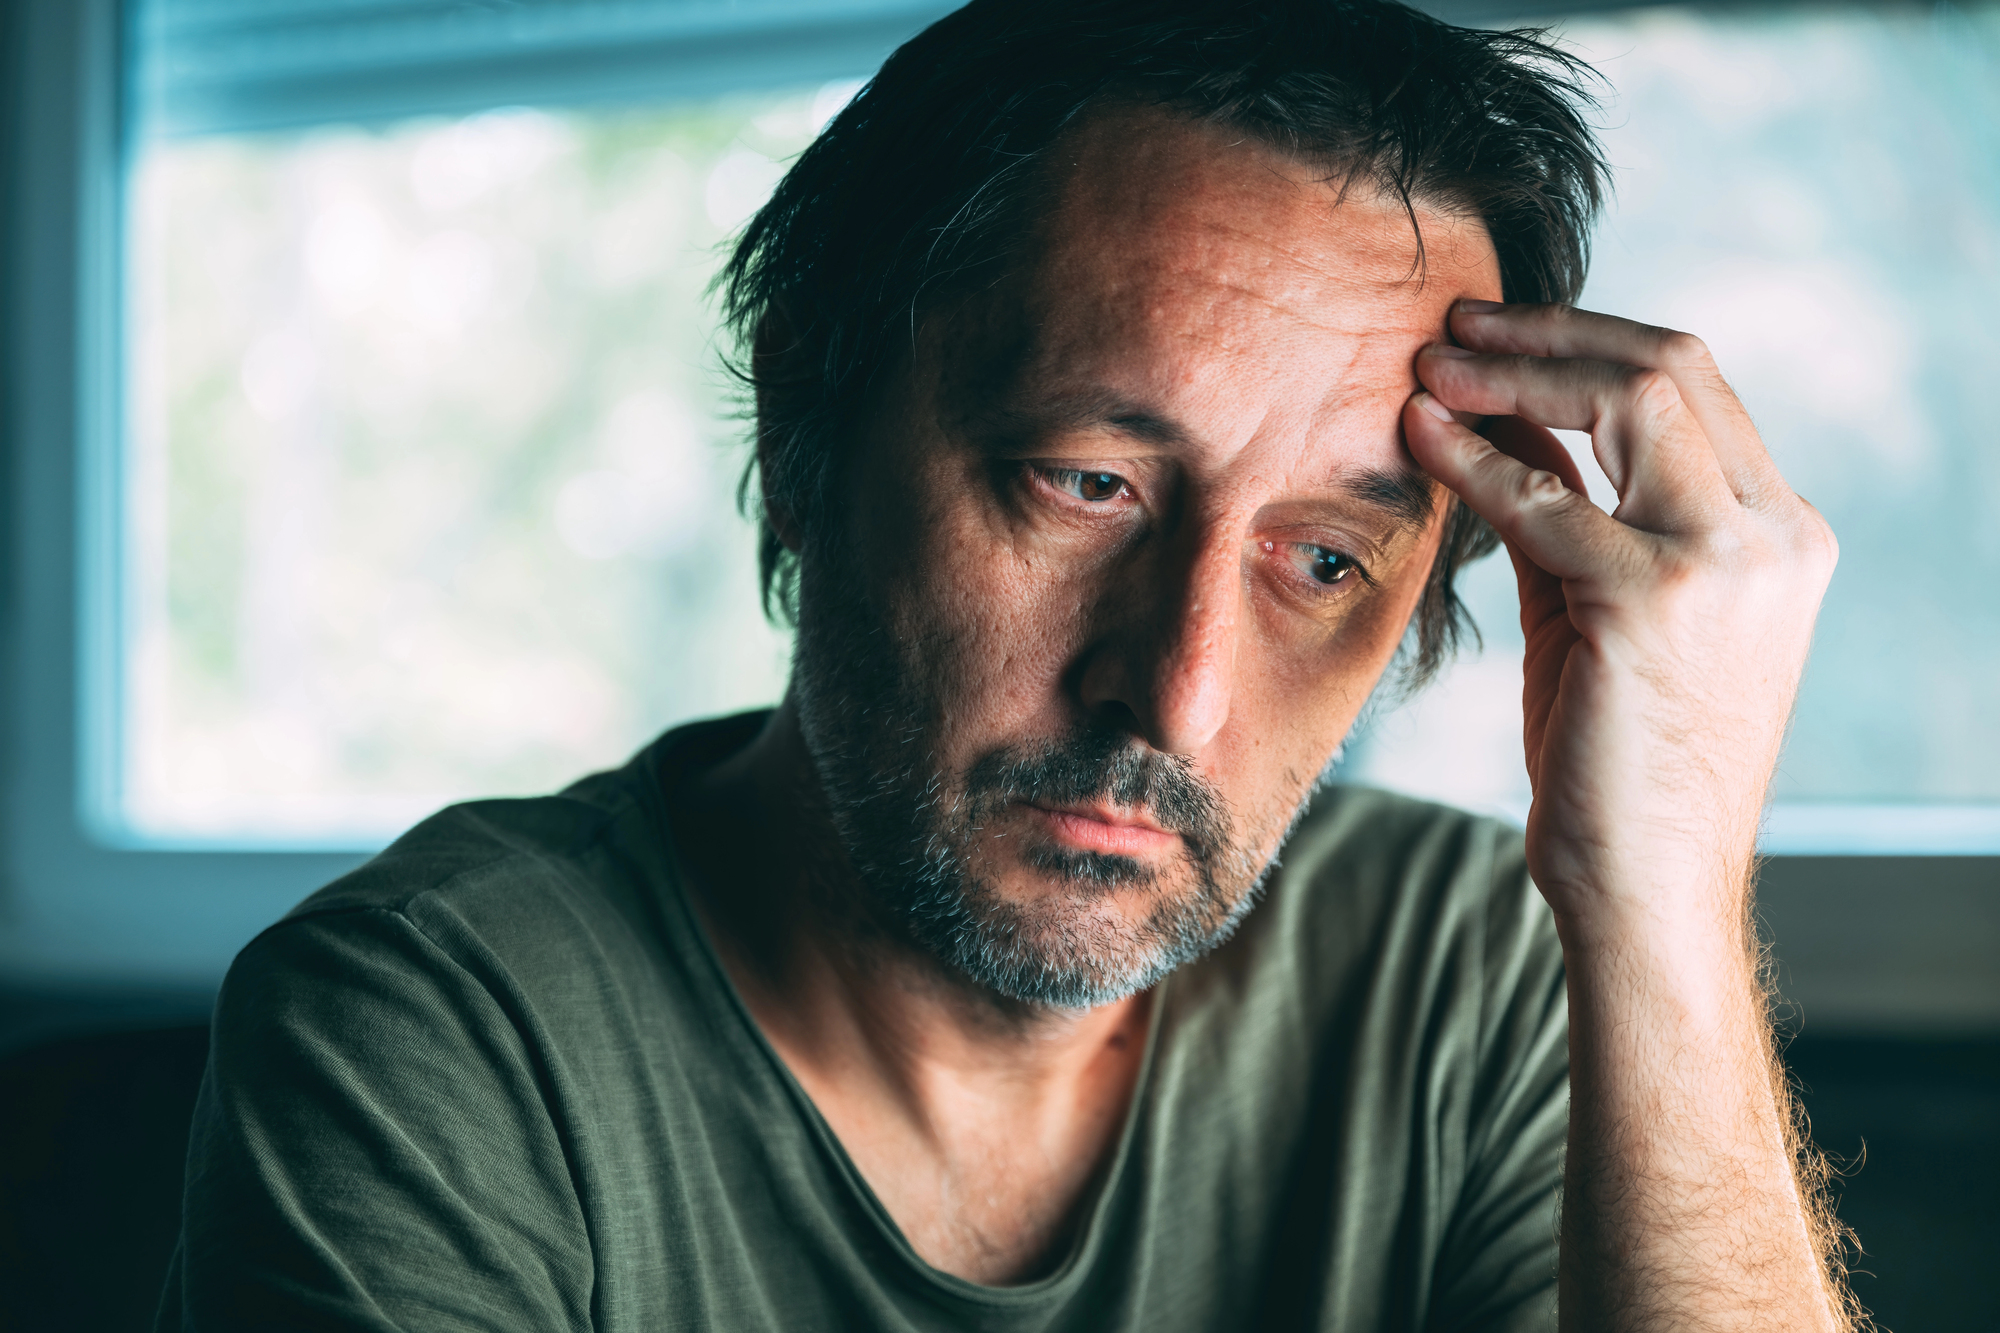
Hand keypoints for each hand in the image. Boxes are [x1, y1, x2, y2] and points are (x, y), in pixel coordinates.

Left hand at [1401, 302, 1837, 942]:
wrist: (1646, 885)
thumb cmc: (1614, 755)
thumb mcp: (1596, 603)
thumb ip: (1570, 506)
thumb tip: (1503, 411)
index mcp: (1778, 531)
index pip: (1693, 385)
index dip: (1586, 340)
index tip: (1494, 332)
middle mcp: (1774, 534)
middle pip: (1672, 365)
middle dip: (1551, 331)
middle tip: (1453, 326)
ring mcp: (1730, 562)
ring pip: (1628, 399)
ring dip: (1513, 370)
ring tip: (1426, 366)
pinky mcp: (1659, 601)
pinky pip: (1546, 500)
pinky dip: (1473, 458)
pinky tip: (1416, 439)